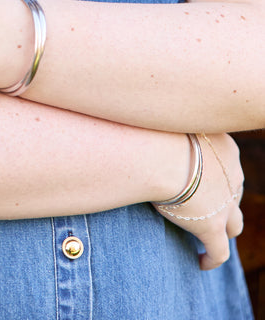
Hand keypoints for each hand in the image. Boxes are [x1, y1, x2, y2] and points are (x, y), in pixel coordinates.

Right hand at [153, 132, 243, 270]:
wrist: (159, 153)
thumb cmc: (156, 131)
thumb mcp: (171, 123)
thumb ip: (172, 131)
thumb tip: (150, 125)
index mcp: (225, 149)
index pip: (226, 164)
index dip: (215, 172)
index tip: (198, 175)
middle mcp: (233, 176)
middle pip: (233, 193)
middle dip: (223, 200)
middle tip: (202, 203)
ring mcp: (225, 204)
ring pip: (234, 224)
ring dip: (224, 229)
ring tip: (209, 236)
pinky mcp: (212, 227)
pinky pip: (219, 251)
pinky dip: (212, 258)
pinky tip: (200, 262)